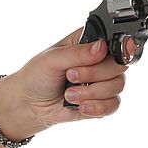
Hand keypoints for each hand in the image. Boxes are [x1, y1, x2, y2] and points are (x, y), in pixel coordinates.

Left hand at [13, 26, 129, 129]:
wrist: (28, 105)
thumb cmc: (36, 77)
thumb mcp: (51, 59)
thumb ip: (77, 53)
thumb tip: (101, 47)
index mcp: (88, 43)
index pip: (115, 40)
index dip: (119, 47)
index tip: (106, 56)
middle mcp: (99, 61)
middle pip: (119, 65)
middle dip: (95, 74)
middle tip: (71, 77)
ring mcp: (101, 82)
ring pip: (118, 86)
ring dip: (92, 93)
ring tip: (69, 94)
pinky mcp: (101, 101)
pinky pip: (113, 105)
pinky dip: (97, 107)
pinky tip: (80, 107)